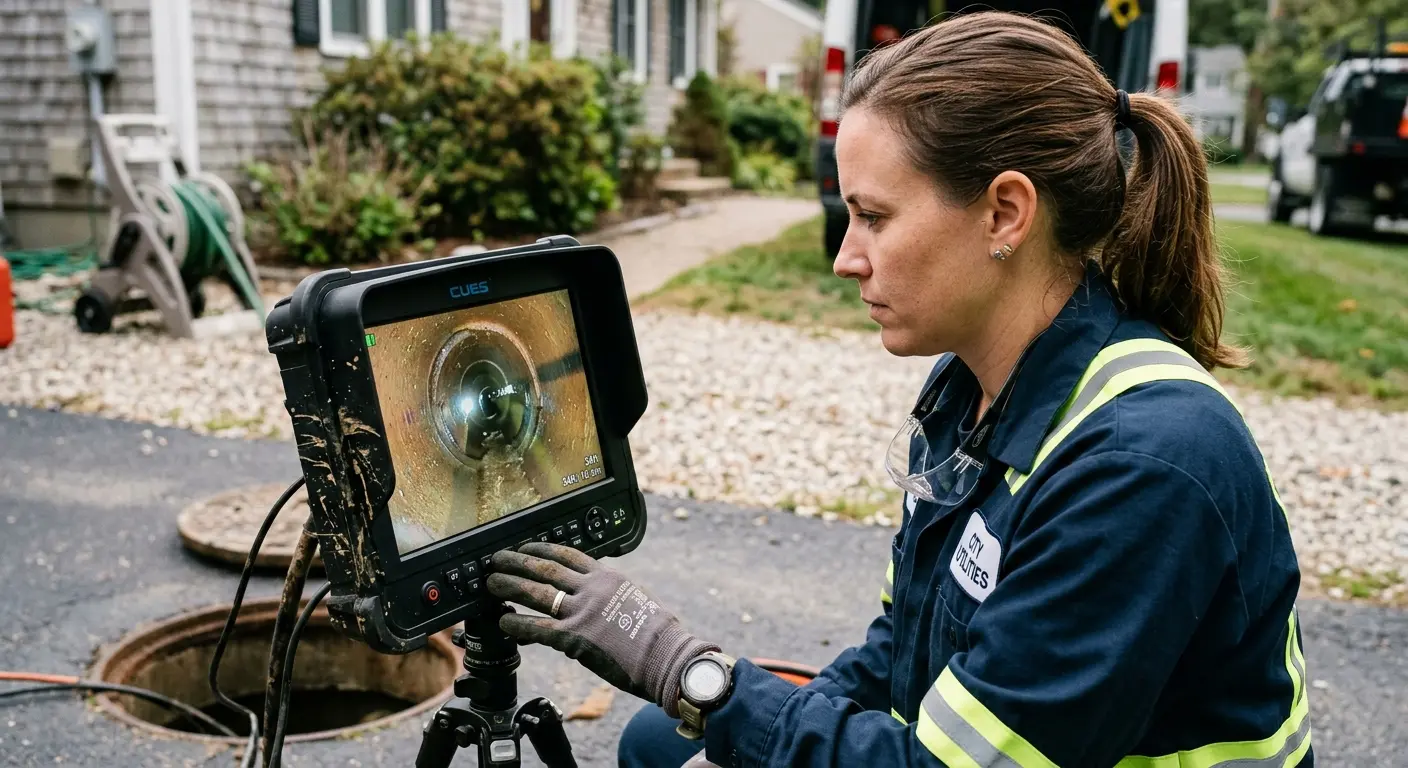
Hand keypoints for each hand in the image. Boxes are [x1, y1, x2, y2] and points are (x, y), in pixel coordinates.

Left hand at [486, 543, 719, 717]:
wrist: (666, 657)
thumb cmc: (659, 635)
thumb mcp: (636, 600)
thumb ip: (613, 595)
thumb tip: (603, 599)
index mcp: (608, 577)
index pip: (569, 555)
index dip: (543, 548)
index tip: (528, 546)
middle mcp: (592, 588)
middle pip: (546, 568)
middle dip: (518, 561)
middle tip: (498, 559)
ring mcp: (582, 611)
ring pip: (536, 592)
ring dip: (509, 585)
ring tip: (491, 582)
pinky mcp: (574, 638)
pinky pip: (538, 628)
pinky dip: (517, 624)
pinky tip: (503, 622)